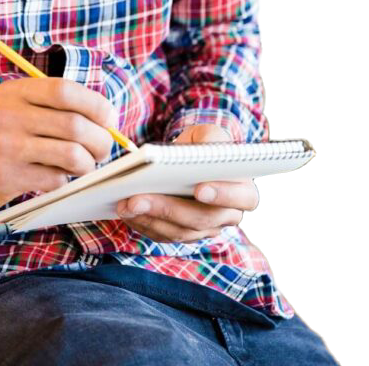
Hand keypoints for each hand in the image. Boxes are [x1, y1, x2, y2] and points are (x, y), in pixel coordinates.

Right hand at [0, 77, 118, 213]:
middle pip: (73, 124)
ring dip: (88, 163)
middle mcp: (8, 115)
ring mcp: (6, 146)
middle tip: (104, 149)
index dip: (94, 104)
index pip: (63, 90)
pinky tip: (61, 177)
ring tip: (86, 165)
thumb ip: (54, 106)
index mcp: (15, 91)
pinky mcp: (7, 176)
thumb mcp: (18, 106)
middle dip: (100, 140)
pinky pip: (55, 179)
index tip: (109, 119)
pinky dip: (67, 180)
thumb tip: (106, 119)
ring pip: (70, 154)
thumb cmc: (3, 134)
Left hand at [116, 124, 259, 242]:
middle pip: (201, 219)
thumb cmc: (202, 145)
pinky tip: (125, 210)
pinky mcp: (182, 234)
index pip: (243, 198)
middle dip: (167, 208)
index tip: (199, 189)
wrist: (188, 160)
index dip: (223, 195)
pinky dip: (142, 223)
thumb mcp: (208, 134)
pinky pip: (163, 235)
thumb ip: (211, 138)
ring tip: (125, 203)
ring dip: (149, 218)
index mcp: (243, 190)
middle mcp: (227, 215)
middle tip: (138, 198)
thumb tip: (204, 150)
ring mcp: (205, 229)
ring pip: (179, 232)